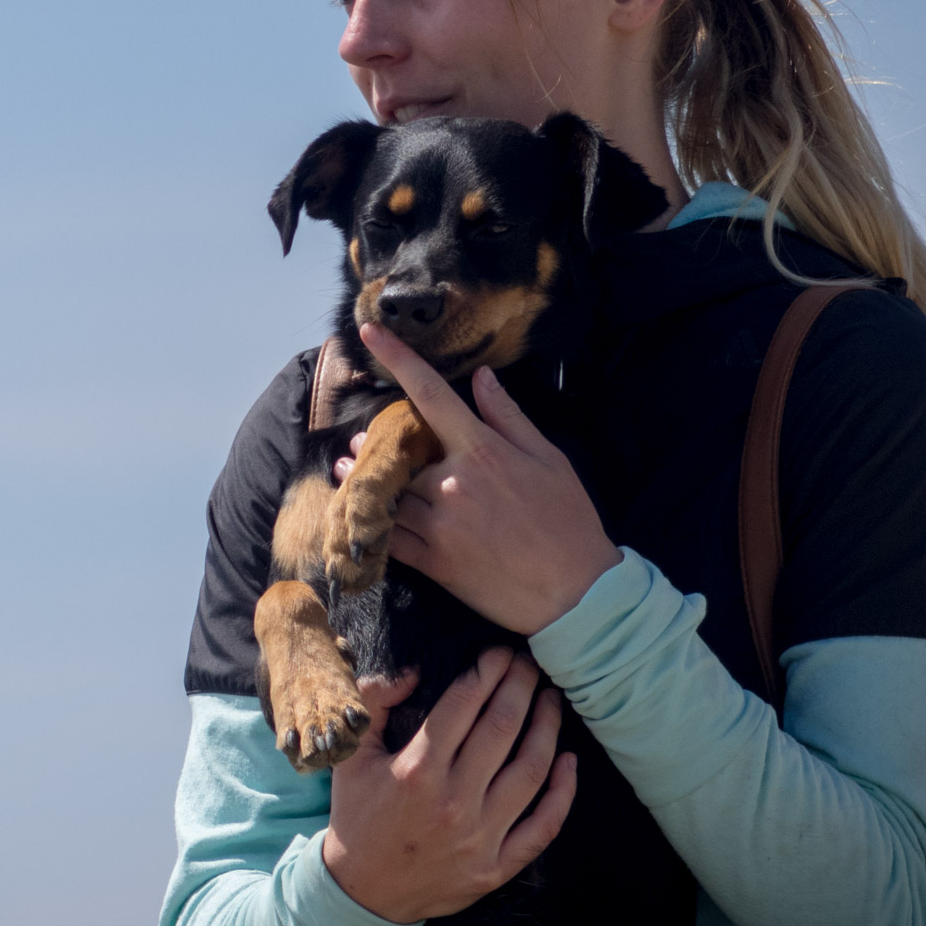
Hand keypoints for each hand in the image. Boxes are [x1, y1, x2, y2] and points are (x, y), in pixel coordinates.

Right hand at [321, 647, 577, 923]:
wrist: (362, 892)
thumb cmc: (358, 814)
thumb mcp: (350, 756)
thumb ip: (373, 704)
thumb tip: (411, 669)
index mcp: (416, 770)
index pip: (464, 703)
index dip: (486, 670)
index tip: (498, 652)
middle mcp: (453, 801)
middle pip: (503, 727)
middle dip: (520, 686)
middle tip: (529, 665)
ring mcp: (480, 837)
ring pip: (531, 770)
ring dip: (547, 727)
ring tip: (550, 700)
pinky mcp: (497, 867)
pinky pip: (544, 826)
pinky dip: (563, 792)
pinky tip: (569, 761)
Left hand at [339, 322, 619, 635]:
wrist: (576, 595)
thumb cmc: (568, 521)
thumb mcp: (549, 459)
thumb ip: (509, 416)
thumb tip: (481, 377)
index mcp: (483, 451)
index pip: (430, 394)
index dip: (396, 358)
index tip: (368, 330)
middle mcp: (454, 484)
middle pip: (399, 449)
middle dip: (379, 443)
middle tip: (363, 443)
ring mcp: (440, 526)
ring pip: (386, 493)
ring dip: (364, 480)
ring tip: (349, 470)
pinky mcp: (434, 563)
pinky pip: (390, 538)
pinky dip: (372, 524)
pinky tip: (361, 514)